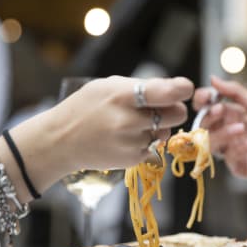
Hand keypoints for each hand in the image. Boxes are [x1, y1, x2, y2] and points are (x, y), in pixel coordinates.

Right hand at [0, 76, 193, 201]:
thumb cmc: (85, 108)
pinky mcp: (132, 159)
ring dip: (157, 127)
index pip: (166, 92)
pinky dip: (145, 142)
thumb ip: (140, 87)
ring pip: (166, 132)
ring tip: (131, 125)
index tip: (185, 88)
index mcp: (123, 96)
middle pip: (177, 114)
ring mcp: (131, 142)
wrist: (60, 142)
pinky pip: (154, 147)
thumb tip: (175, 89)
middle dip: (172, 109)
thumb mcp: (106, 86)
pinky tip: (125, 138)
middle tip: (158, 108)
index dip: (182, 89)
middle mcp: (129, 120)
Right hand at [193, 76, 246, 183]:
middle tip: (220, 110)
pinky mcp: (236, 166)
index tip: (206, 96)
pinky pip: (229, 157)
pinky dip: (240, 148)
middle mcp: (226, 132)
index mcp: (229, 115)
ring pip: (212, 143)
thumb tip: (212, 79)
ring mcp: (230, 149)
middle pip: (203, 126)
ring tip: (241, 128)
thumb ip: (234, 92)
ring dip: (223, 133)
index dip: (201, 101)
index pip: (205, 107)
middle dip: (209, 117)